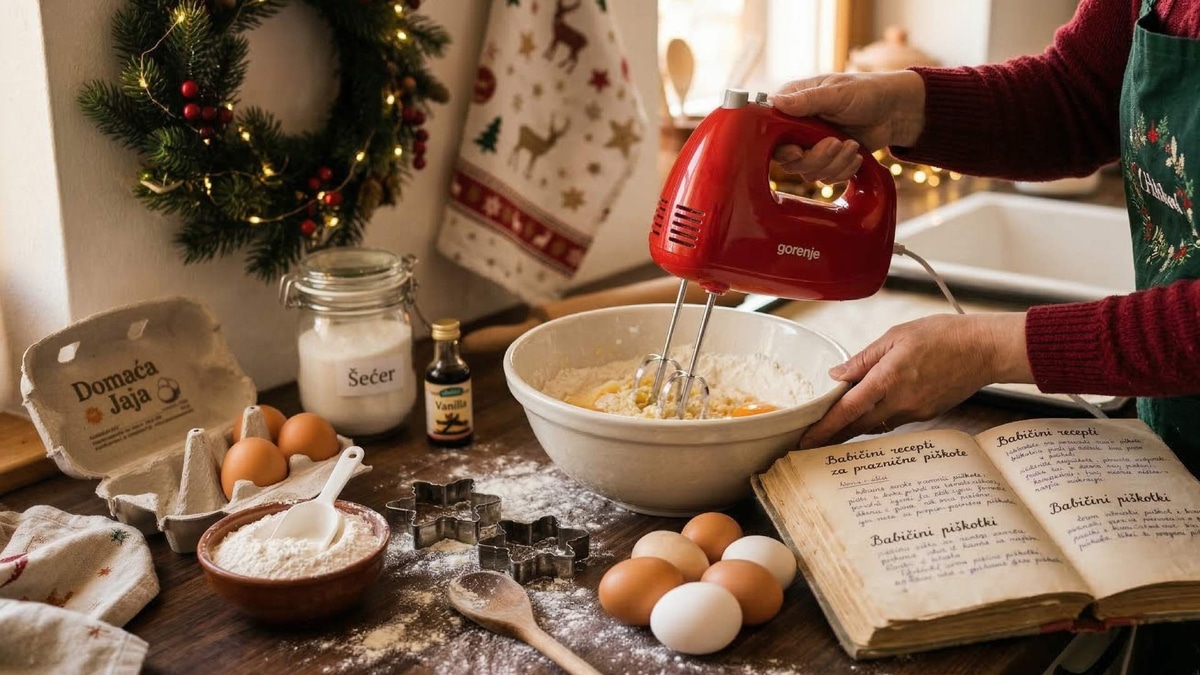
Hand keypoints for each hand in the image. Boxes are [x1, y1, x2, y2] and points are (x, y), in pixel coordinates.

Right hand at [769, 71, 925, 182]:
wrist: (895, 111)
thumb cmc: (867, 91)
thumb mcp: (837, 92)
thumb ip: (807, 100)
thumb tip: (775, 101)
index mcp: (794, 105)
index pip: (772, 133)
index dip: (782, 148)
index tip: (797, 151)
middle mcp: (798, 128)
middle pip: (789, 160)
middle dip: (816, 157)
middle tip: (836, 143)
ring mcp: (812, 146)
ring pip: (808, 172)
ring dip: (834, 163)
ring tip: (852, 145)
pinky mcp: (828, 160)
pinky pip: (826, 177)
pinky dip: (844, 170)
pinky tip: (856, 154)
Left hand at [798, 313, 1031, 448]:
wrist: (985, 349)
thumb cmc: (944, 336)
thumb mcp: (896, 337)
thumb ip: (864, 358)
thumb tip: (837, 375)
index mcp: (888, 379)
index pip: (848, 410)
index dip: (824, 428)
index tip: (806, 440)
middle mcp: (900, 401)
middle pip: (857, 425)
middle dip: (832, 436)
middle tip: (809, 443)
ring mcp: (915, 411)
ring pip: (875, 424)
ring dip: (853, 429)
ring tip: (831, 432)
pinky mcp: (926, 414)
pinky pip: (893, 420)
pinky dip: (876, 419)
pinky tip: (868, 413)